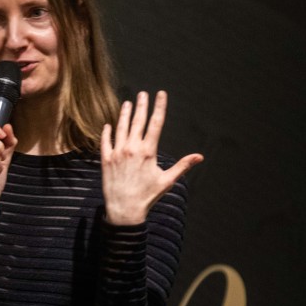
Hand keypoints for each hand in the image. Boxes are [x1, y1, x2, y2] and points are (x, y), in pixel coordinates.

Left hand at [101, 91, 202, 224]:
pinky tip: (109, 125)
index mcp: (148, 151)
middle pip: (138, 121)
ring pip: (121, 127)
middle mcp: (132, 148)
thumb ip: (182, 165)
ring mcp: (117, 153)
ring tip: (127, 103)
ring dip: (124, 114)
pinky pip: (105, 141)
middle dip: (141, 105)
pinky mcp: (105, 160)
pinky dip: (107, 132)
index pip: (156, 123)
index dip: (159, 106)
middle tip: (143, 93)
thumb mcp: (167, 181)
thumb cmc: (147, 197)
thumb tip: (200, 157)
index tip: (160, 94)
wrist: (124, 211)